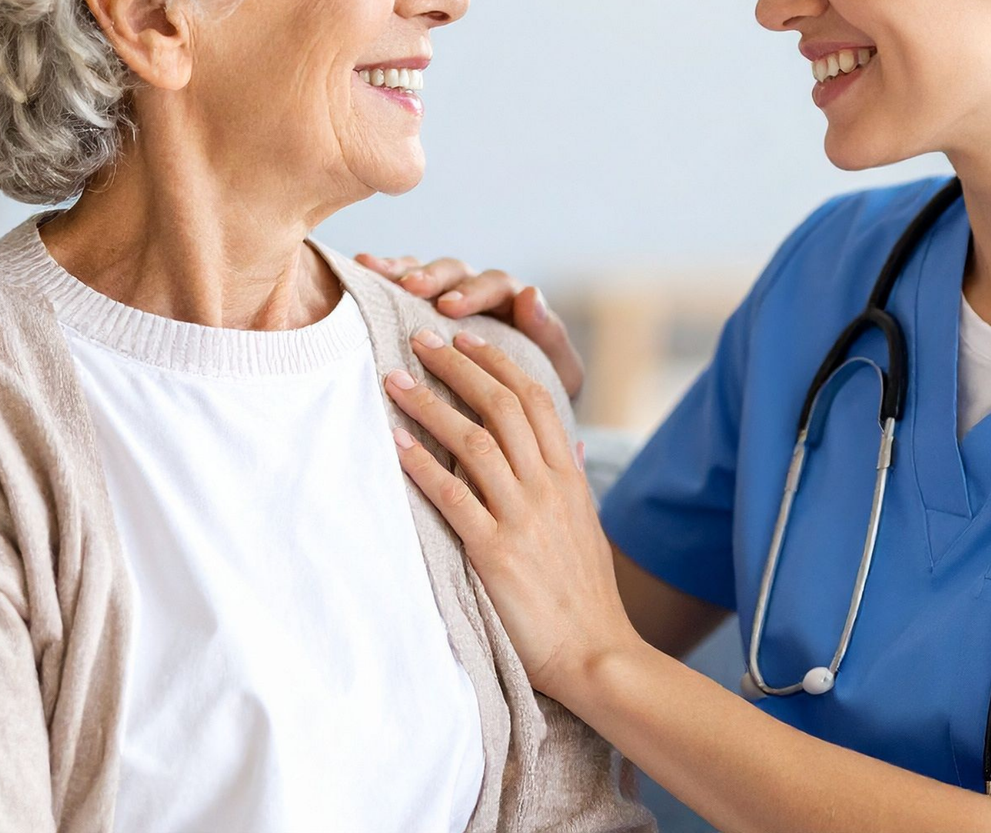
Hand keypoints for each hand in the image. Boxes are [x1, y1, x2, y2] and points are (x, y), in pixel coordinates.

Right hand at [356, 253, 584, 397]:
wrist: (523, 417)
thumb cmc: (540, 393)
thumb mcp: (558, 369)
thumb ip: (549, 335)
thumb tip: (532, 294)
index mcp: (515, 303)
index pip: (495, 286)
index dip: (472, 294)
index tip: (448, 307)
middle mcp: (481, 292)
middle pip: (457, 273)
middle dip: (434, 279)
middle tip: (413, 289)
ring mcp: (450, 298)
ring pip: (428, 273)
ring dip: (404, 271)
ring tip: (377, 271)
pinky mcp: (424, 309)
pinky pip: (405, 286)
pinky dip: (386, 273)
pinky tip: (364, 265)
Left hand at [385, 326, 636, 701]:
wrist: (596, 653)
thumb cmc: (586, 595)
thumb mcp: (588, 527)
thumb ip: (574, 481)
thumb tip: (570, 444)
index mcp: (568, 477)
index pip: (535, 398)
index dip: (497, 361)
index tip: (466, 338)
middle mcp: (548, 487)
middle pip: (501, 405)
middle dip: (457, 366)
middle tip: (420, 340)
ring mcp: (523, 518)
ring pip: (474, 441)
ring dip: (430, 404)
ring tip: (394, 380)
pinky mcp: (496, 553)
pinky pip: (453, 497)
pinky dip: (422, 465)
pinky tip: (396, 443)